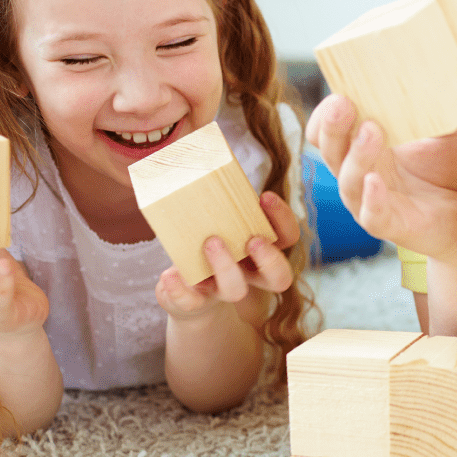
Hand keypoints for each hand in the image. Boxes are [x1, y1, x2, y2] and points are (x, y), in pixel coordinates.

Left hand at [155, 190, 298, 319]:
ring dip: (225, 266)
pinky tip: (170, 274)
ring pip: (236, 290)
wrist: (187, 291)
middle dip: (270, 259)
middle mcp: (250, 274)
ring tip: (210, 242)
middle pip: (279, 277)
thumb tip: (202, 154)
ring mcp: (223, 290)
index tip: (264, 197)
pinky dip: (180, 288)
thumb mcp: (217, 220)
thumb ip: (217, 199)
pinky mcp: (195, 301)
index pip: (287, 237)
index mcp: (262, 251)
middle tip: (253, 239)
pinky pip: (190, 301)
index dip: (283, 219)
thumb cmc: (206, 242)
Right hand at [304, 94, 456, 262]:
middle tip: (343, 104)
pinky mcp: (388, 224)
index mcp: (363, 148)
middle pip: (330, 150)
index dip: (325, 115)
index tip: (341, 93)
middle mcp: (359, 173)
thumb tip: (432, 72)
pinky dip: (371, 197)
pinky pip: (371, 214)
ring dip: (357, 155)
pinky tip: (374, 181)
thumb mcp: (439, 132)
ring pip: (348, 180)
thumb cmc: (445, 171)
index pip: (326, 132)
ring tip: (371, 131)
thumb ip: (430, 106)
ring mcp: (369, 200)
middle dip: (333, 127)